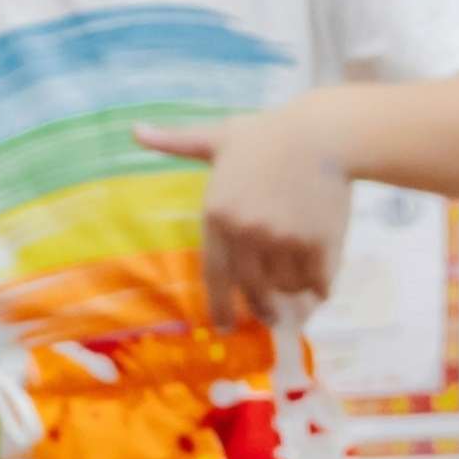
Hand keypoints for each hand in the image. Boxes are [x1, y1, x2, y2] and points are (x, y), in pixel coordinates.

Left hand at [134, 106, 359, 328]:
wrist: (324, 133)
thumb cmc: (268, 134)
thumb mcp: (216, 137)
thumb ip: (175, 142)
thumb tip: (135, 130)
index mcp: (217, 215)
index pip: (214, 277)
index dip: (219, 308)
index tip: (223, 328)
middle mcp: (246, 233)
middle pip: (252, 290)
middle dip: (262, 309)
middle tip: (270, 318)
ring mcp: (282, 240)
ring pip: (287, 287)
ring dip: (293, 291)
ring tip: (299, 286)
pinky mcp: (317, 243)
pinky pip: (317, 282)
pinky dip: (320, 286)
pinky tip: (321, 282)